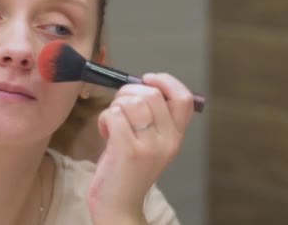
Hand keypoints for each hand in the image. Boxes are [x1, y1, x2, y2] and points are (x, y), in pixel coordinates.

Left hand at [87, 73, 194, 223]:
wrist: (119, 207)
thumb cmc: (127, 171)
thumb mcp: (150, 143)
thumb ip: (151, 117)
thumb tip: (139, 84)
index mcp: (175, 137)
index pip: (183, 99)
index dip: (166, 81)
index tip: (148, 79)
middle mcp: (167, 140)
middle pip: (152, 93)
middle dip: (129, 92)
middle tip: (119, 107)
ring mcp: (149, 146)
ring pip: (132, 101)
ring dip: (115, 106)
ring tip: (112, 123)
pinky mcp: (128, 150)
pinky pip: (114, 114)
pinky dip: (104, 118)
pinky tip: (105, 132)